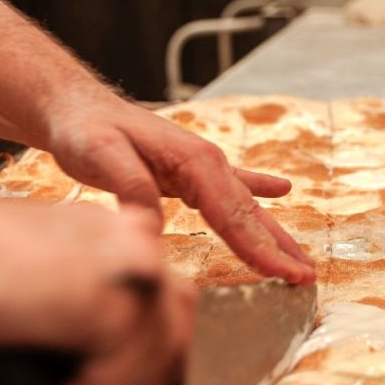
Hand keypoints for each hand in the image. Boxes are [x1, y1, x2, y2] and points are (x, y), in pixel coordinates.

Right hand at [0, 195, 194, 384]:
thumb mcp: (27, 301)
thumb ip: (71, 330)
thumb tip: (88, 382)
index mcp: (114, 239)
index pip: (164, 303)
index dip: (143, 356)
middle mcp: (133, 243)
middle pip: (175, 327)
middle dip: (140, 381)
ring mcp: (131, 265)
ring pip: (159, 354)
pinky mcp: (115, 296)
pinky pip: (125, 371)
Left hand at [46, 95, 314, 284]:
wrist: (77, 106)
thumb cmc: (87, 129)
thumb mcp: (103, 156)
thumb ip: (134, 188)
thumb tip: (154, 227)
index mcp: (195, 163)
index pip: (233, 215)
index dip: (260, 248)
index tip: (284, 273)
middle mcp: (207, 164)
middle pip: (249, 215)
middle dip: (280, 248)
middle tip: (306, 277)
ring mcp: (202, 166)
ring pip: (246, 206)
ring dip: (275, 232)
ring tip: (300, 257)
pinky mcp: (190, 171)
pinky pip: (234, 185)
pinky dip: (260, 189)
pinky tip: (281, 190)